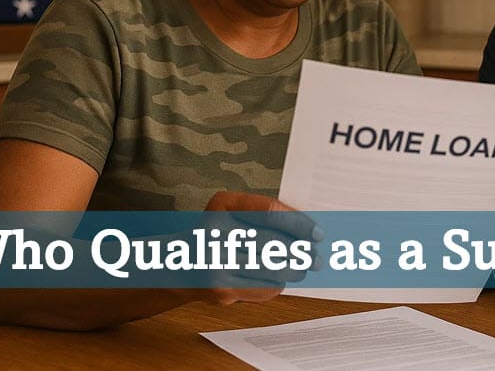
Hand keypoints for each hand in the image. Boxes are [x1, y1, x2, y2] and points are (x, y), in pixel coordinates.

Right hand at [187, 191, 319, 304]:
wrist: (177, 263)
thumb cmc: (217, 233)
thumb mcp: (233, 211)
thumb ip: (265, 215)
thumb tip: (308, 231)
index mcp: (223, 204)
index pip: (270, 212)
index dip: (299, 224)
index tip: (317, 233)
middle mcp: (216, 232)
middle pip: (274, 244)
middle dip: (302, 252)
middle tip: (316, 258)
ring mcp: (216, 263)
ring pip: (272, 269)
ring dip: (294, 270)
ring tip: (302, 269)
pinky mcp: (220, 290)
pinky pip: (262, 289)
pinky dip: (276, 285)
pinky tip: (278, 279)